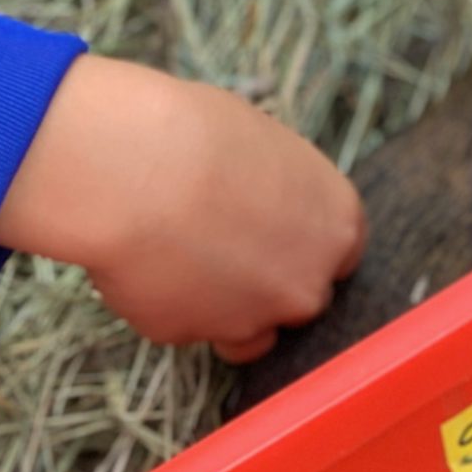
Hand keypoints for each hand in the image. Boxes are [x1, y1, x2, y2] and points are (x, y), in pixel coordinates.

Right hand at [0, 55, 366, 362]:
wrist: (129, 170)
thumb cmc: (195, 134)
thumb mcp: (260, 141)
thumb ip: (278, 188)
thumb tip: (261, 196)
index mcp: (337, 224)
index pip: (343, 252)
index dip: (305, 241)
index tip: (276, 228)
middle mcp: (306, 284)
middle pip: (300, 296)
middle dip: (268, 279)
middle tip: (222, 239)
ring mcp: (251, 320)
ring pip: (245, 330)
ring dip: (223, 307)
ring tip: (180, 256)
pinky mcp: (191, 337)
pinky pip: (186, 327)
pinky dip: (169, 304)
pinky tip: (145, 261)